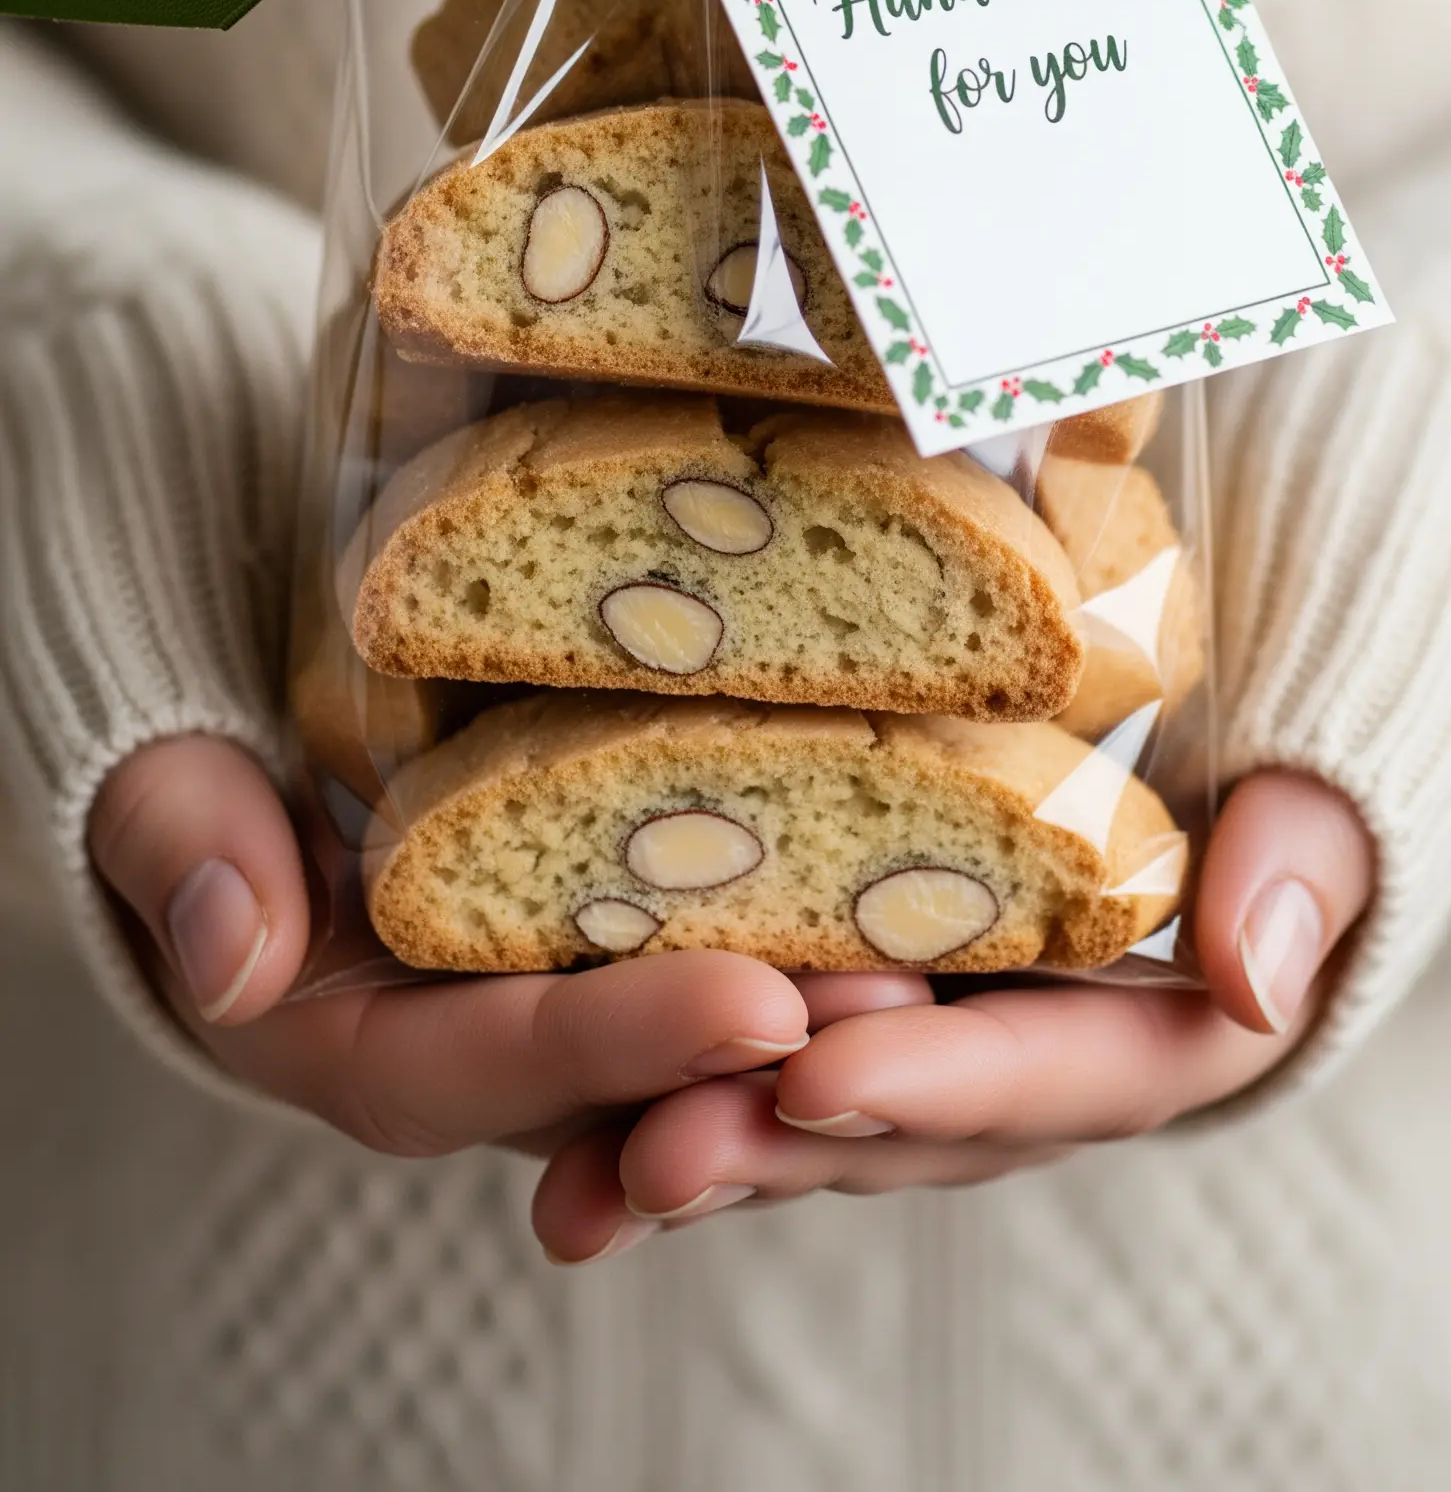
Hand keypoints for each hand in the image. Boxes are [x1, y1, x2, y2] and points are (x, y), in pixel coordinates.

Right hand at [89, 735, 926, 1173]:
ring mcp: (579, 1000)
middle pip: (648, 1070)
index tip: (754, 1003)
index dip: (631, 1041)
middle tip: (907, 992)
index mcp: (383, 1047)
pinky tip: (928, 881)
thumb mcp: (162, 792)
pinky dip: (820, 920)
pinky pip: (739, 941)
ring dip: (829, 1001)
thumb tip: (241, 953)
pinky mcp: (639, 935)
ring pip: (714, 1024)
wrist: (255, 718)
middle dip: (779, 1045)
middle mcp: (500, 1051)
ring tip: (949, 948)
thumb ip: (188, 853)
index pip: (514, 1063)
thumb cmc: (206, 762)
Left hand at [530, 770, 1374, 1261]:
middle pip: (909, 1127)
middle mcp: (1033, 1068)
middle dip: (785, 1143)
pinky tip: (568, 1158)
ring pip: (818, 1121)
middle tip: (666, 1149)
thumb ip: (1303, 856)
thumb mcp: (1319, 781)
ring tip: (596, 1173)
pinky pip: (759, 1070)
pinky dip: (669, 1107)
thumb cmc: (1264, 738)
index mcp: (1160, 1031)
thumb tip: (1257, 976)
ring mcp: (934, 1050)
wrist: (1212, 702)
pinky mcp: (848, 1006)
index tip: (823, 1071)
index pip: (1055, 1075)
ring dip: (710, 1148)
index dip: (941, 1078)